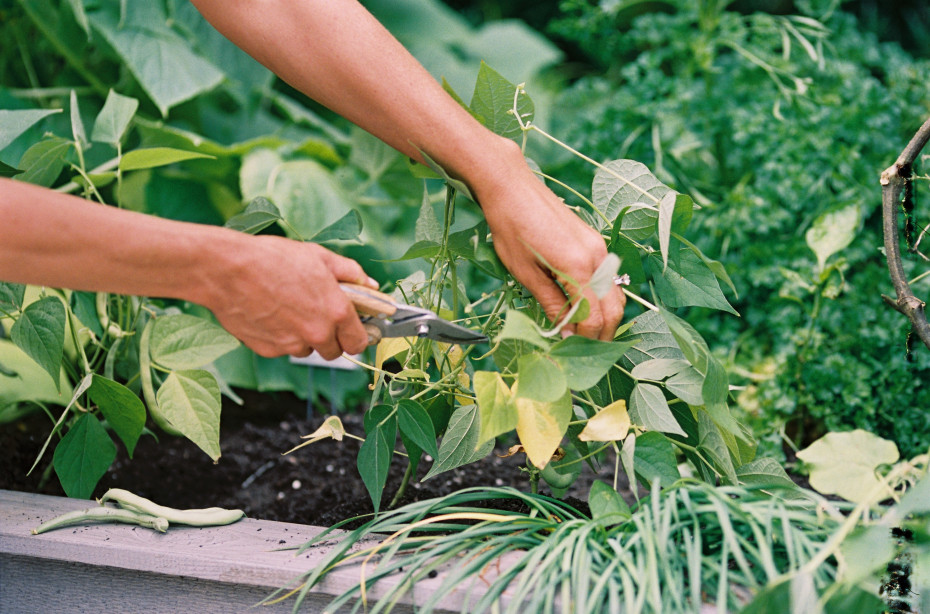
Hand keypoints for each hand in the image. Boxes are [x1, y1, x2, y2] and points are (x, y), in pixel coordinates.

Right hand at [200, 235, 375, 358]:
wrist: (227, 269)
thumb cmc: (273, 258)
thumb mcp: (319, 257)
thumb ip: (351, 273)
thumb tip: (370, 284)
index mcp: (337, 312)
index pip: (359, 342)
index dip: (358, 336)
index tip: (354, 330)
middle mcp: (317, 334)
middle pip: (334, 352)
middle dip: (330, 338)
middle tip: (318, 315)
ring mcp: (291, 345)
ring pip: (306, 350)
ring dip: (304, 337)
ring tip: (289, 308)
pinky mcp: (268, 350)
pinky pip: (281, 348)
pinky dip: (280, 336)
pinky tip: (269, 312)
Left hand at [470, 142, 625, 340]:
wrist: (512, 188)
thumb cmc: (511, 229)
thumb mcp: (526, 273)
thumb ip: (551, 304)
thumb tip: (566, 332)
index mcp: (579, 268)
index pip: (594, 317)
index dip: (585, 339)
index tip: (572, 352)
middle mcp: (597, 258)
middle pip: (614, 308)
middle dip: (602, 334)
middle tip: (583, 350)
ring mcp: (599, 248)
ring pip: (615, 293)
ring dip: (605, 317)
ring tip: (583, 333)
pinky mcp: (594, 242)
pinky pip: (607, 278)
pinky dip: (601, 298)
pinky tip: (582, 306)